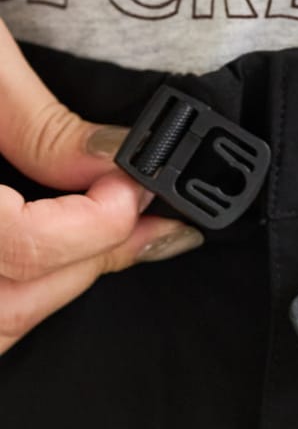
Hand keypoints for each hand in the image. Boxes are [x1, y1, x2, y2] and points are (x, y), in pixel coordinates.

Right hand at [0, 20, 202, 354]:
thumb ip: (35, 123)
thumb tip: (117, 165)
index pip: (16, 248)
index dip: (92, 228)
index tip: (133, 188)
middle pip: (7, 304)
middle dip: (92, 263)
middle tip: (152, 225)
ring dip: (59, 288)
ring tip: (118, 243)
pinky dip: (17, 300)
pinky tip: (55, 264)